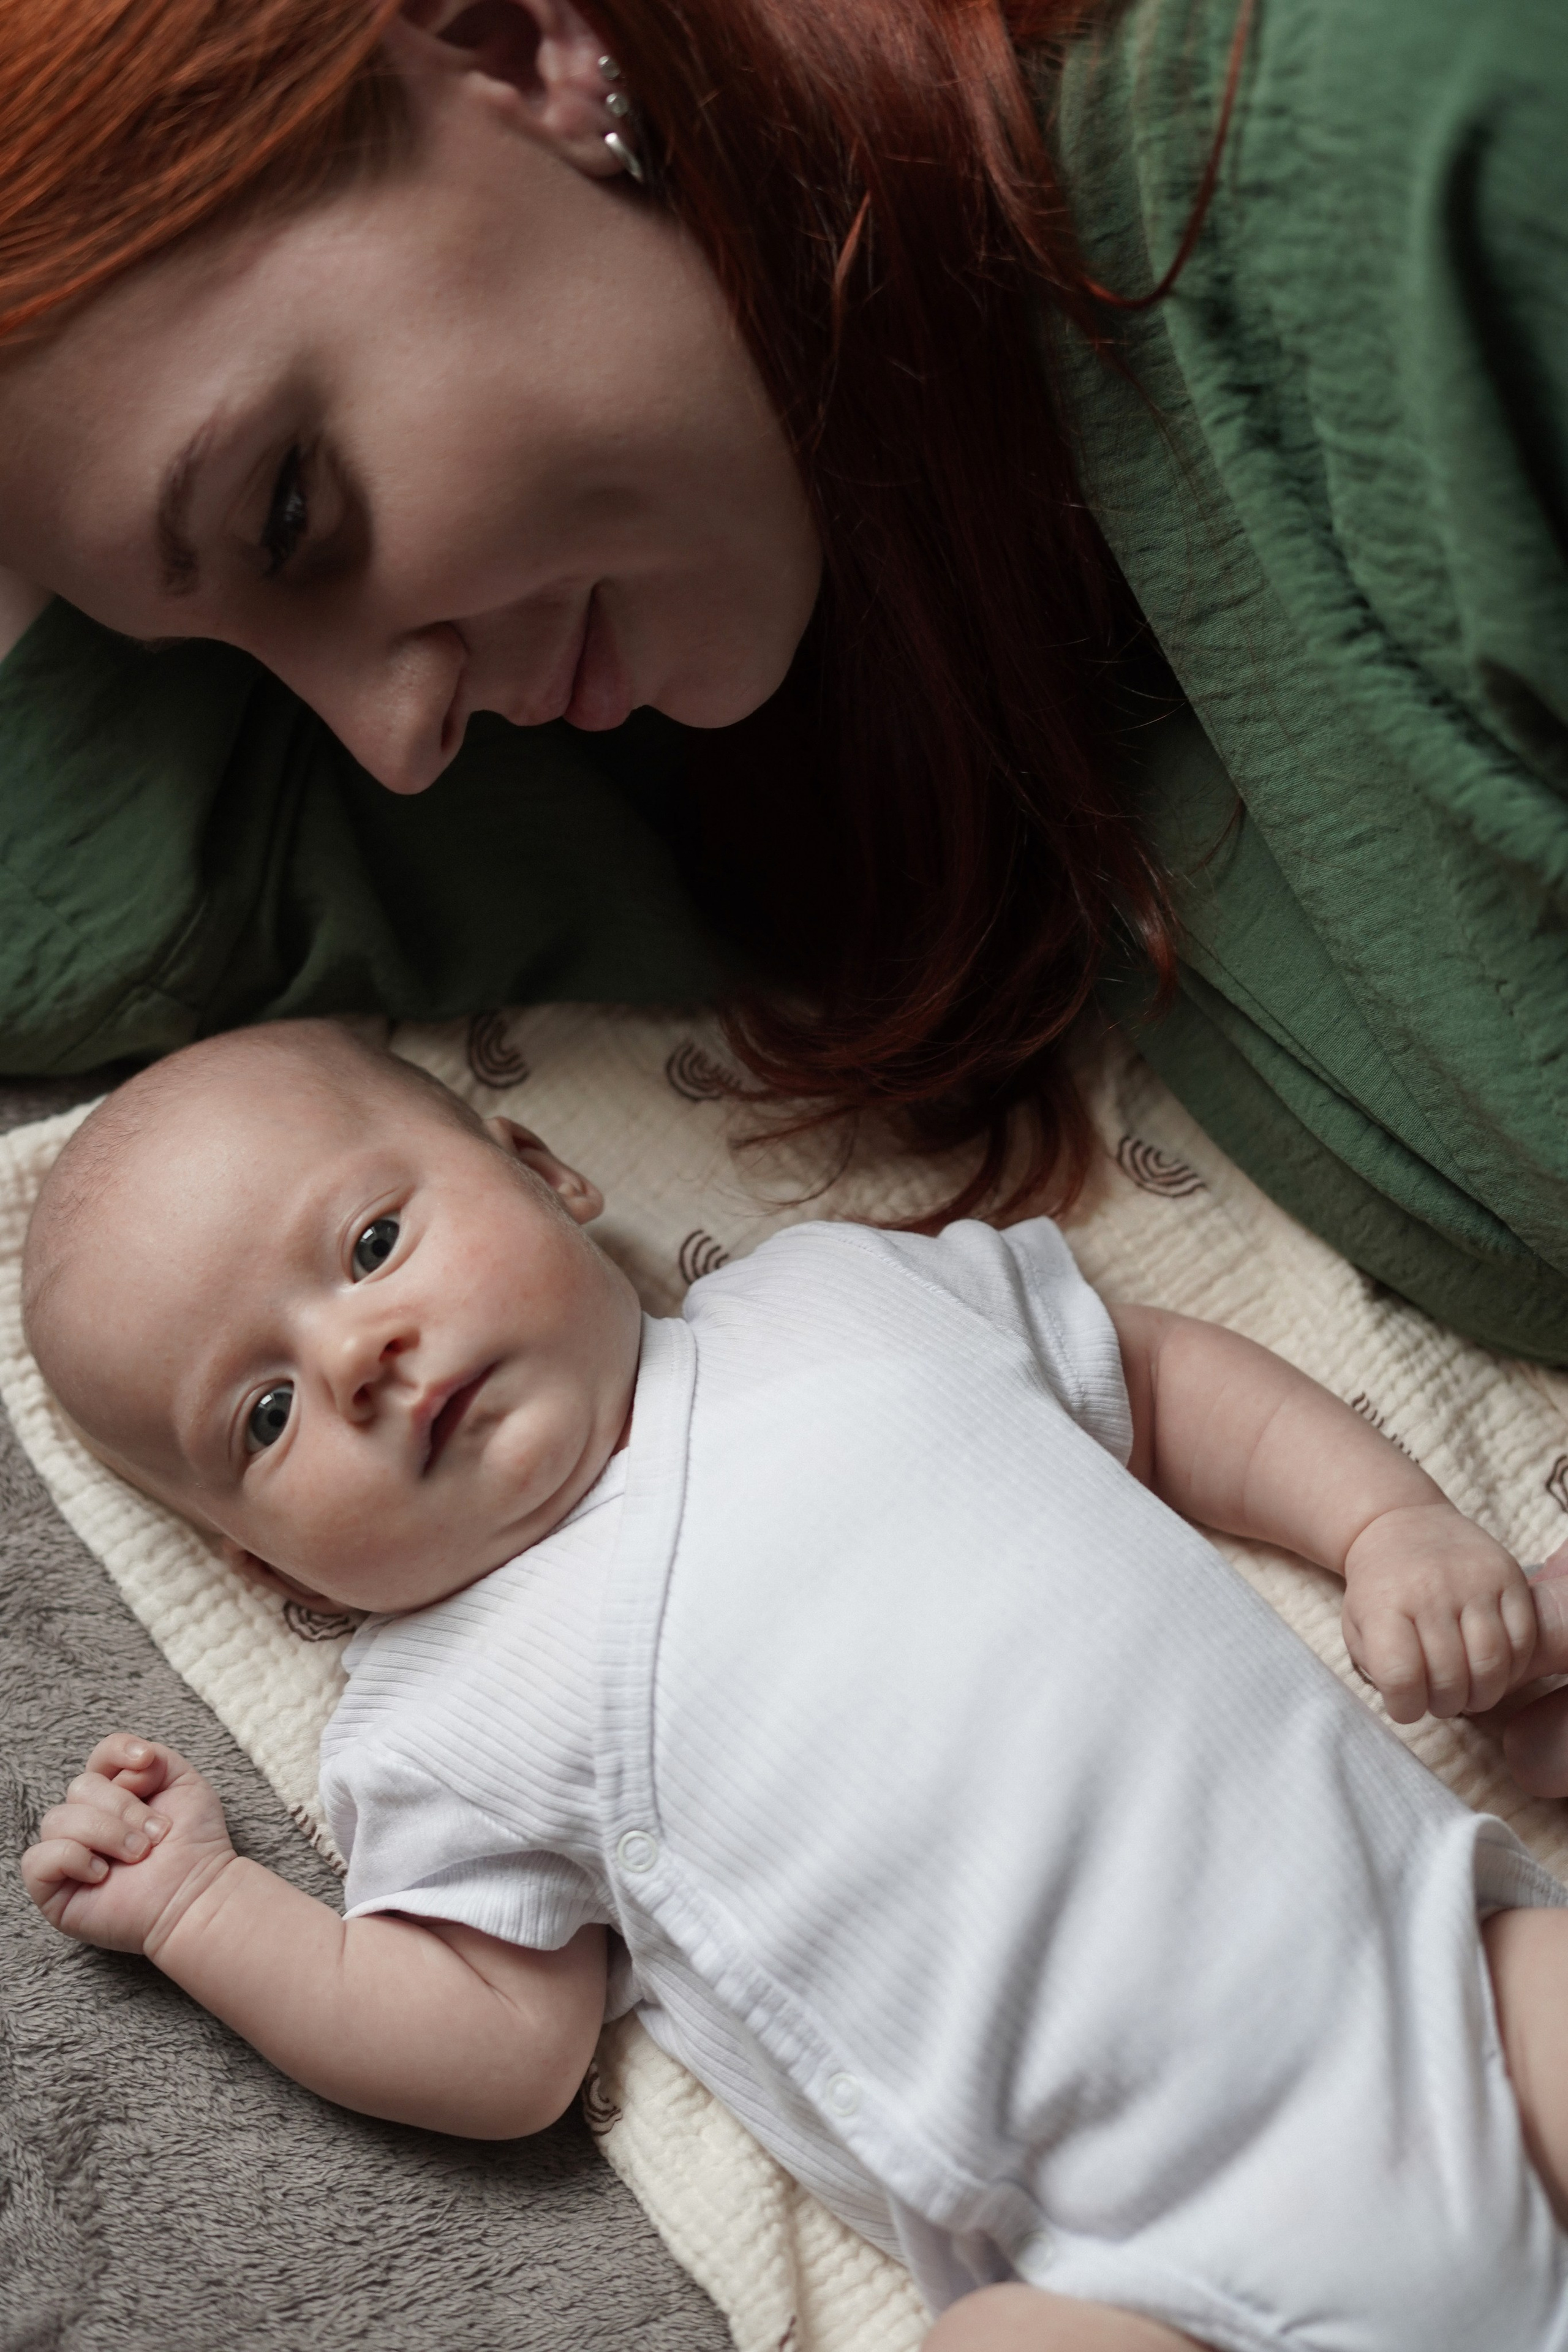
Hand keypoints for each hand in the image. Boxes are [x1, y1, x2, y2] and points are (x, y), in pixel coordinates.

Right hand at [21, 1734, 236, 1958]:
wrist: (197, 1894)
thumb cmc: (193, 1843)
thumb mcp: (184, 1783)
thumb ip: (154, 1758)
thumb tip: (126, 1766)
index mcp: (114, 1796)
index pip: (98, 1758)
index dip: (117, 1752)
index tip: (146, 1762)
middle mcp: (87, 1822)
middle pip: (80, 1787)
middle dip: (123, 1807)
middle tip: (155, 1836)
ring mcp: (67, 1856)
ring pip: (57, 1819)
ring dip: (106, 1834)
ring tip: (138, 1855)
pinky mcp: (53, 1890)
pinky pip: (37, 1859)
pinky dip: (73, 1858)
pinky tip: (103, 1874)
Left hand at [1342, 1503, 1537, 1721]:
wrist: (1402, 1525)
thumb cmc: (1380, 1587)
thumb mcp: (1357, 1624)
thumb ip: (1376, 1666)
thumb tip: (1411, 1702)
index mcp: (1383, 1604)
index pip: (1401, 1677)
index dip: (1406, 1707)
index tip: (1406, 1706)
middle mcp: (1430, 1590)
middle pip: (1450, 1678)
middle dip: (1445, 1705)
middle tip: (1440, 1700)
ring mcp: (1473, 1582)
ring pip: (1492, 1664)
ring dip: (1482, 1694)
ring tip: (1468, 1692)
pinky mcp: (1508, 1576)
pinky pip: (1524, 1640)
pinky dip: (1513, 1668)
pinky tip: (1493, 1669)